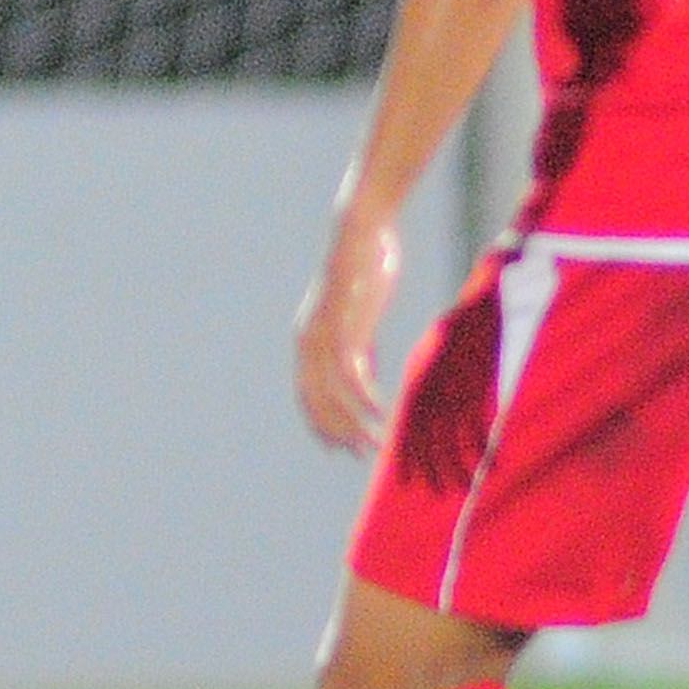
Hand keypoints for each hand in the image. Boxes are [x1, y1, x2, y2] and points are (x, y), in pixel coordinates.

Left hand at [294, 209, 405, 452]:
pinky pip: (352, 375)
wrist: (361, 233)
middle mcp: (308, 341)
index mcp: (308, 339)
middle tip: (360, 455)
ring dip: (355, 423)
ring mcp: (324, 335)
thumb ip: (358, 345)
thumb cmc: (364, 269)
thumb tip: (363, 372)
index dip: (321, 422)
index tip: (336, 447)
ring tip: (376, 444)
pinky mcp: (345, 327)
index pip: (308, 394)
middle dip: (338, 432)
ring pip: (334, 395)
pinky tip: (380, 415)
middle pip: (317, 401)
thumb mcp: (358, 316)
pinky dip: (365, 399)